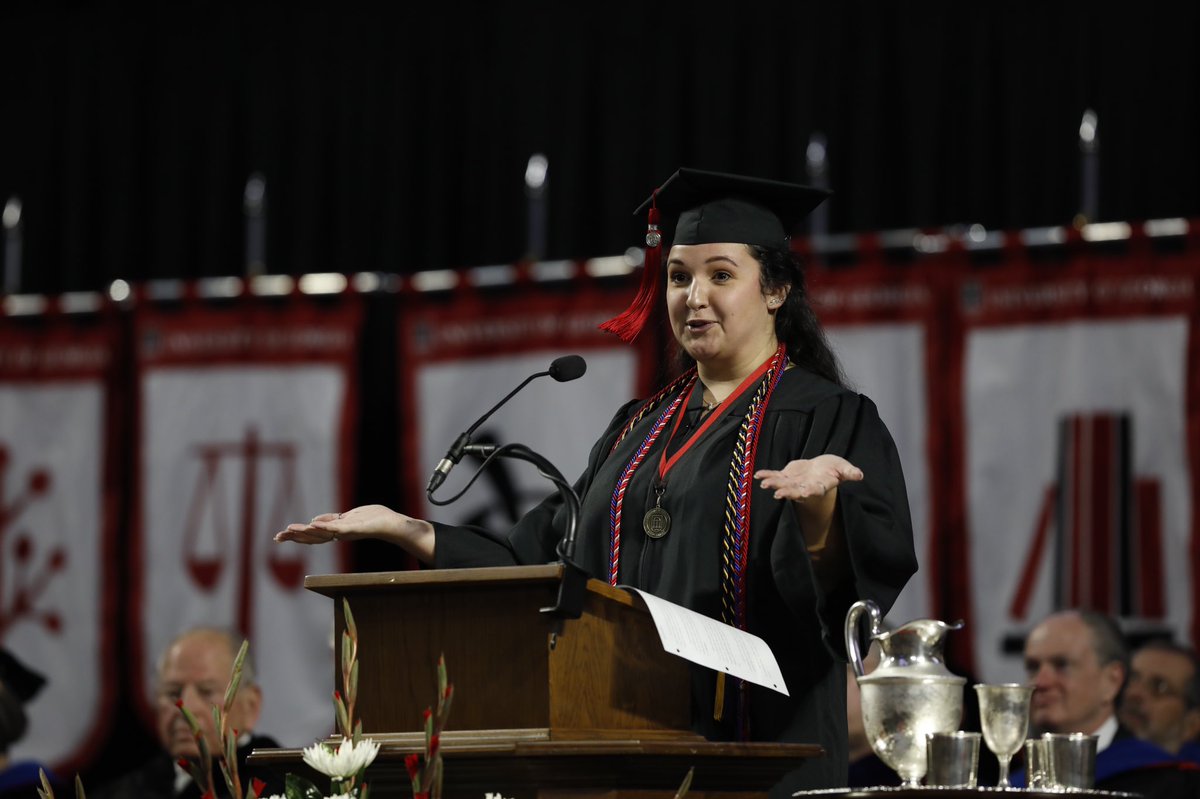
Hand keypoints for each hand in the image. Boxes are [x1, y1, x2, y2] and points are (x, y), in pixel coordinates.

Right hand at [274, 504, 419, 545]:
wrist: (392, 525)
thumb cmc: (373, 519)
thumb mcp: (348, 517)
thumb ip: (332, 519)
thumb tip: (314, 520)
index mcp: (336, 532)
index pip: (312, 535)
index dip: (296, 536)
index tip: (279, 536)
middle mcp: (338, 535)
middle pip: (312, 537)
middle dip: (295, 536)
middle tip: (278, 537)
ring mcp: (346, 533)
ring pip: (322, 534)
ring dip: (305, 532)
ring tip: (290, 530)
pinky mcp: (355, 529)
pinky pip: (338, 529)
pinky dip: (325, 526)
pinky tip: (313, 523)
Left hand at [753, 454, 863, 500]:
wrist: (822, 468)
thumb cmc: (834, 469)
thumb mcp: (844, 468)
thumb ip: (850, 472)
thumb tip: (860, 475)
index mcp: (819, 486)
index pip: (815, 491)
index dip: (809, 492)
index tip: (805, 493)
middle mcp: (805, 487)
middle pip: (795, 491)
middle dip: (786, 492)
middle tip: (777, 494)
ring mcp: (794, 483)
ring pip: (782, 485)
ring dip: (773, 484)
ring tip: (763, 483)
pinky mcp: (787, 476)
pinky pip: (775, 476)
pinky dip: (767, 475)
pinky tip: (757, 475)